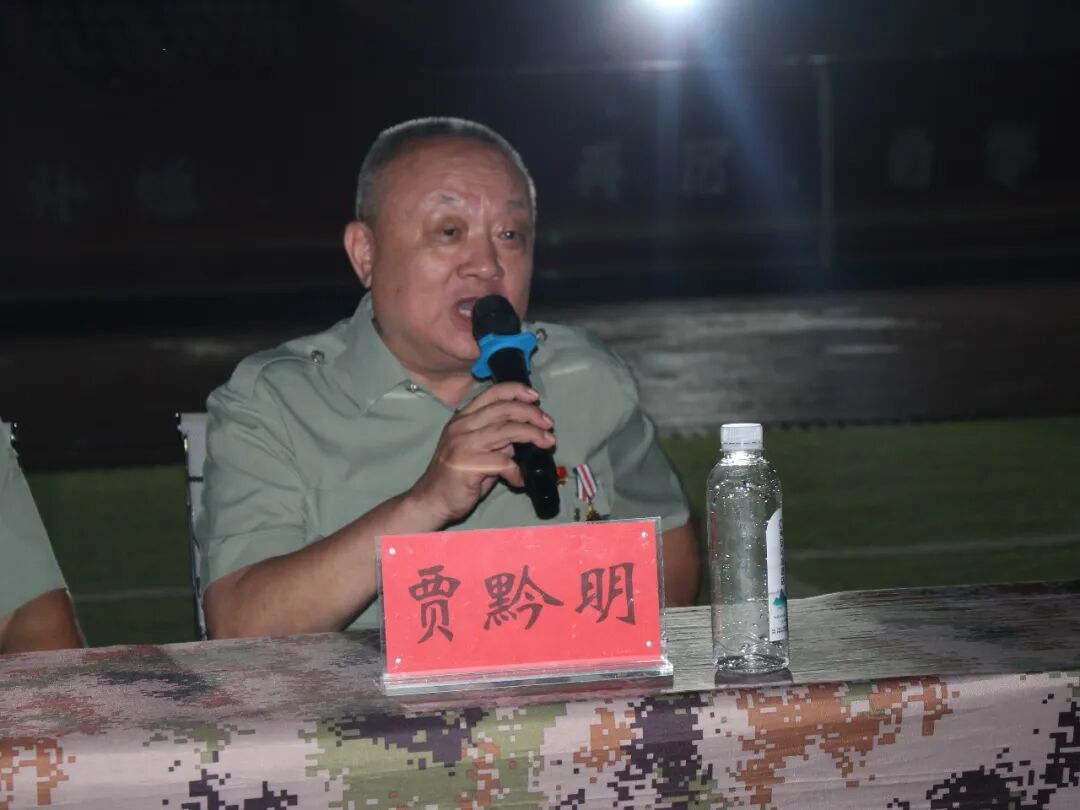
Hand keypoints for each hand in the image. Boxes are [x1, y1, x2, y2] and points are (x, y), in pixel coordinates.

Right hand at [408, 383, 555, 524]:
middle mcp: (462, 427)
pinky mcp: (469, 465)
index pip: (492, 393)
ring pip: (508, 431)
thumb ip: (496, 439)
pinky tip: (519, 479)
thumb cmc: (456, 475)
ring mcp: (464, 445)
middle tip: (548, 424)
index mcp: (463, 418)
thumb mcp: (475, 449)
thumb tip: (522, 435)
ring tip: (547, 442)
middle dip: (532, 414)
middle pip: (504, 409)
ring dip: (532, 435)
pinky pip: (504, 462)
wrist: (431, 499)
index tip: (535, 397)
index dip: (516, 390)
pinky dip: (517, 471)